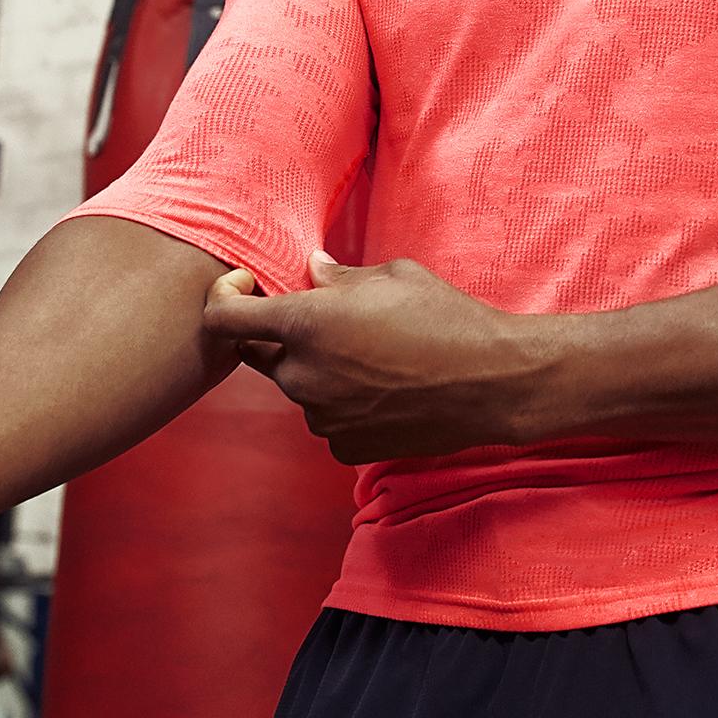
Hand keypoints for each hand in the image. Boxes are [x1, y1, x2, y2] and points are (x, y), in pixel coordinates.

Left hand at [202, 255, 559, 463]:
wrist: (493, 382)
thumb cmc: (445, 318)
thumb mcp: (393, 277)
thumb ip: (338, 277)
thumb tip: (311, 271)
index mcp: (306, 323)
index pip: (224, 319)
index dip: (224, 300)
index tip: (247, 289)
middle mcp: (303, 374)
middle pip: (262, 355)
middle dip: (284, 337)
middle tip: (336, 323)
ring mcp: (321, 416)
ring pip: (300, 388)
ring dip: (320, 371)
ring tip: (377, 358)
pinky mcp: (344, 446)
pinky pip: (327, 419)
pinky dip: (344, 404)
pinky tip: (386, 390)